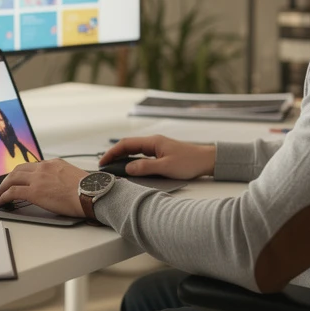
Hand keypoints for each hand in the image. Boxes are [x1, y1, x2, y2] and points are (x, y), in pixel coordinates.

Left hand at [0, 160, 86, 217]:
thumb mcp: (74, 176)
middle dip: (9, 178)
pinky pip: (13, 192)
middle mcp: (44, 168)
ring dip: (3, 186)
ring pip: (12, 178)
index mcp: (54, 163)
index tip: (20, 178)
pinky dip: (4, 196)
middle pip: (19, 169)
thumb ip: (63, 177)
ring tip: (1, 194)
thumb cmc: (89, 190)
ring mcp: (38, 179)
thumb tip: (62, 186)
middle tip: (5, 185)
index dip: (23, 173)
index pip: (33, 166)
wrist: (92, 194)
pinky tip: (2, 201)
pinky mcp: (34, 192)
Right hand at [99, 135, 214, 179]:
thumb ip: (146, 167)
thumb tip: (127, 168)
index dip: (112, 153)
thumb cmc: (189, 162)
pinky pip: (141, 155)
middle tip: (104, 166)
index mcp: (153, 142)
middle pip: (128, 146)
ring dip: (122, 157)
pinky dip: (131, 160)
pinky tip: (130, 168)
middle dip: (114, 155)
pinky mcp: (161, 153)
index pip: (126, 144)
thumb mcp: (166, 167)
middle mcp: (153, 142)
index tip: (103, 162)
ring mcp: (157, 147)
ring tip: (113, 168)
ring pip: (134, 150)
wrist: (206, 160)